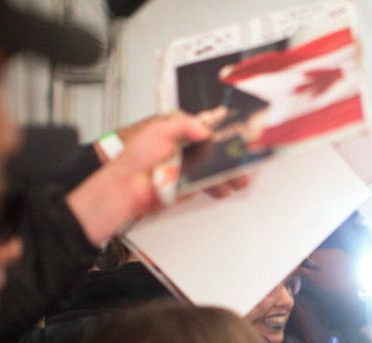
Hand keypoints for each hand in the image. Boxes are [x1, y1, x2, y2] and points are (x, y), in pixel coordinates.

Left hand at [114, 114, 251, 200]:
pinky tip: (223, 188)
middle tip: (245, 159)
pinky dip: (217, 186)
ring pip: (216, 168)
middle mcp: (187, 149)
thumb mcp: (159, 130)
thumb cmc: (136, 158)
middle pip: (216, 150)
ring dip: (229, 174)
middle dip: (233, 156)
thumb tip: (206, 131)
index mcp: (180, 133)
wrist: (127, 187)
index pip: (207, 129)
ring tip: (239, 179)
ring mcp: (189, 168)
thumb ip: (183, 126)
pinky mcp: (189, 185)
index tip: (239, 135)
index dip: (224, 132)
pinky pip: (208, 183)